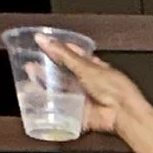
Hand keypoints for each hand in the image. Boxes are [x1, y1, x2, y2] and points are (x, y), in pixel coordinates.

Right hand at [34, 37, 152, 152]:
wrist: (123, 113)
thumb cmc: (113, 87)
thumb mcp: (85, 66)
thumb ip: (63, 54)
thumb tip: (43, 39)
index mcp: (93, 66)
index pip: (72, 54)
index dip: (57, 49)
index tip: (41, 44)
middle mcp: (87, 82)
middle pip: (63, 73)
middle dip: (47, 69)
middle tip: (30, 62)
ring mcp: (83, 98)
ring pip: (61, 91)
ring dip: (45, 86)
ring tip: (29, 78)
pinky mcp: (80, 113)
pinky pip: (63, 111)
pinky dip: (51, 107)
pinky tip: (37, 101)